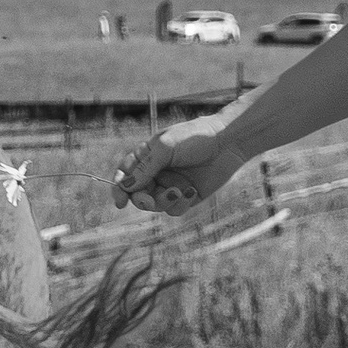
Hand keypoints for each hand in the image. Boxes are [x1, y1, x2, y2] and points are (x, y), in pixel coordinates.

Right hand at [114, 117, 238, 216]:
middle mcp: (156, 172)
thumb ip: (145, 167)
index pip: (125, 175)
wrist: (228, 142)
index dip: (119, 189)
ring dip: (162, 202)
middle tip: (149, 200)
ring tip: (177, 191)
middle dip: (141, 200)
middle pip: (138, 194)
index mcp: (147, 157)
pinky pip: (175, 209)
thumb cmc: (195, 137)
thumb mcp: (166, 147)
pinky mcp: (187, 196)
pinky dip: (180, 204)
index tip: (119, 201)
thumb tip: (125, 186)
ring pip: (155, 205)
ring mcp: (171, 185)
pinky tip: (192, 191)